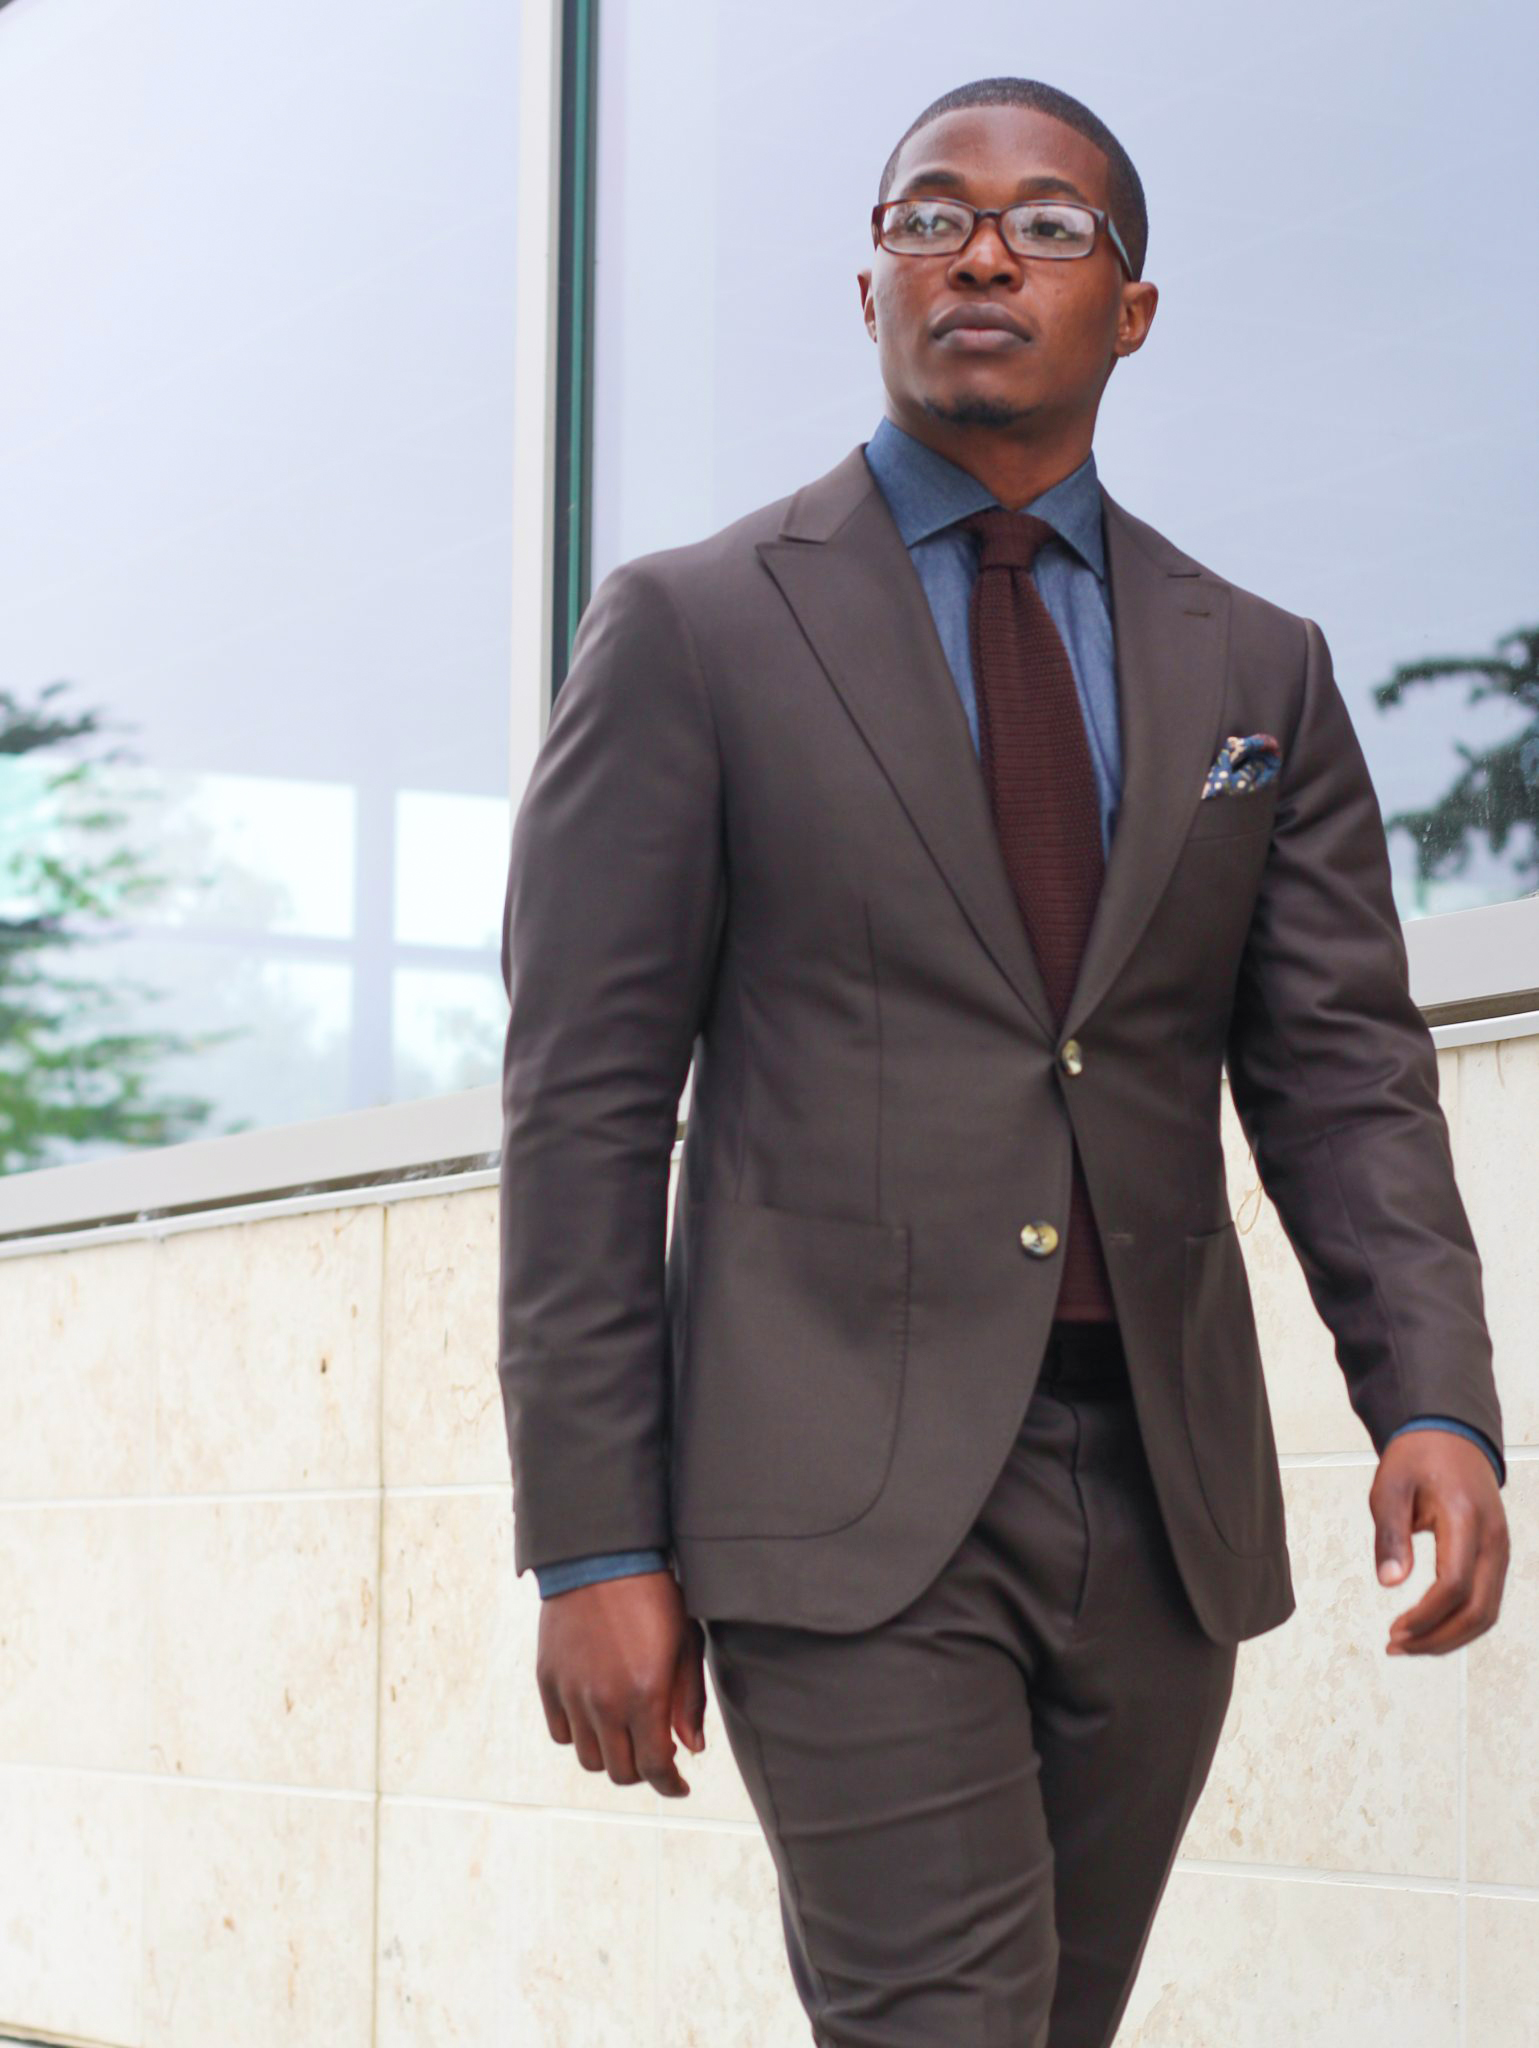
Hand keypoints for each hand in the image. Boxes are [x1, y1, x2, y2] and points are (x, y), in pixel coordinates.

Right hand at [535, 1568, 706, 1795]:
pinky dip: (580, 1734)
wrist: (601, 1557)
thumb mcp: (685, 1644)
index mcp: (646, 1694)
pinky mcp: (548, 1681)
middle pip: (621, 1771)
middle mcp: (605, 1701)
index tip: (679, 1786)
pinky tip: (597, 1716)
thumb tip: (692, 1748)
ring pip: (589, 1758)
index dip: (671, 1786)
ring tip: (625, 1734)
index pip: (656, 1768)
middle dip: (643, 1771)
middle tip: (655, 1754)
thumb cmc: (653, 1596)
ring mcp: (572, 1693)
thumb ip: (688, 1702)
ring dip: (611, 1755)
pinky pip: (561, 1732)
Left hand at [1370, 1431, 1509, 1655]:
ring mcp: (1500, 1550)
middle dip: (1438, 1638)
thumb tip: (1390, 1582)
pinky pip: (1486, 1600)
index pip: (1454, 1583)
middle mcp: (1493, 1539)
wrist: (1451, 1435)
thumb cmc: (1418, 1457)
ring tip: (1408, 1644)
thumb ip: (1390, 1533)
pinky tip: (1429, 1628)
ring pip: (1487, 1612)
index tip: (1395, 1629)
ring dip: (1449, 1636)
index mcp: (1465, 1518)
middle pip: (1478, 1609)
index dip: (1426, 1615)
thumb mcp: (1390, 1485)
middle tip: (1397, 1645)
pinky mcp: (1496, 1556)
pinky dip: (1460, 1622)